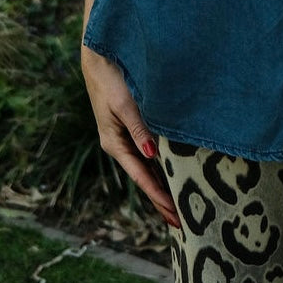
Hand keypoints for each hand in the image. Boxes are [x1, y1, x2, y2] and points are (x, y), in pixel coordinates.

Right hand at [81, 44, 180, 228]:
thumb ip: (139, 129)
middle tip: (182, 223)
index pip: (142, 177)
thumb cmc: (111, 81)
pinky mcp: (131, 129)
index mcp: (114, 144)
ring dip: (162, 187)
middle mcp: (120, 145)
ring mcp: (125, 138)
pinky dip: (160, 169)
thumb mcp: (124, 106)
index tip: (175, 215)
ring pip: (147, 169)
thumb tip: (150, 155)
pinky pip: (148, 155)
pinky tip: (171, 176)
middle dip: (161, 200)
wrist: (100, 58)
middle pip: (145, 179)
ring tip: (179, 207)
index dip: (159, 196)